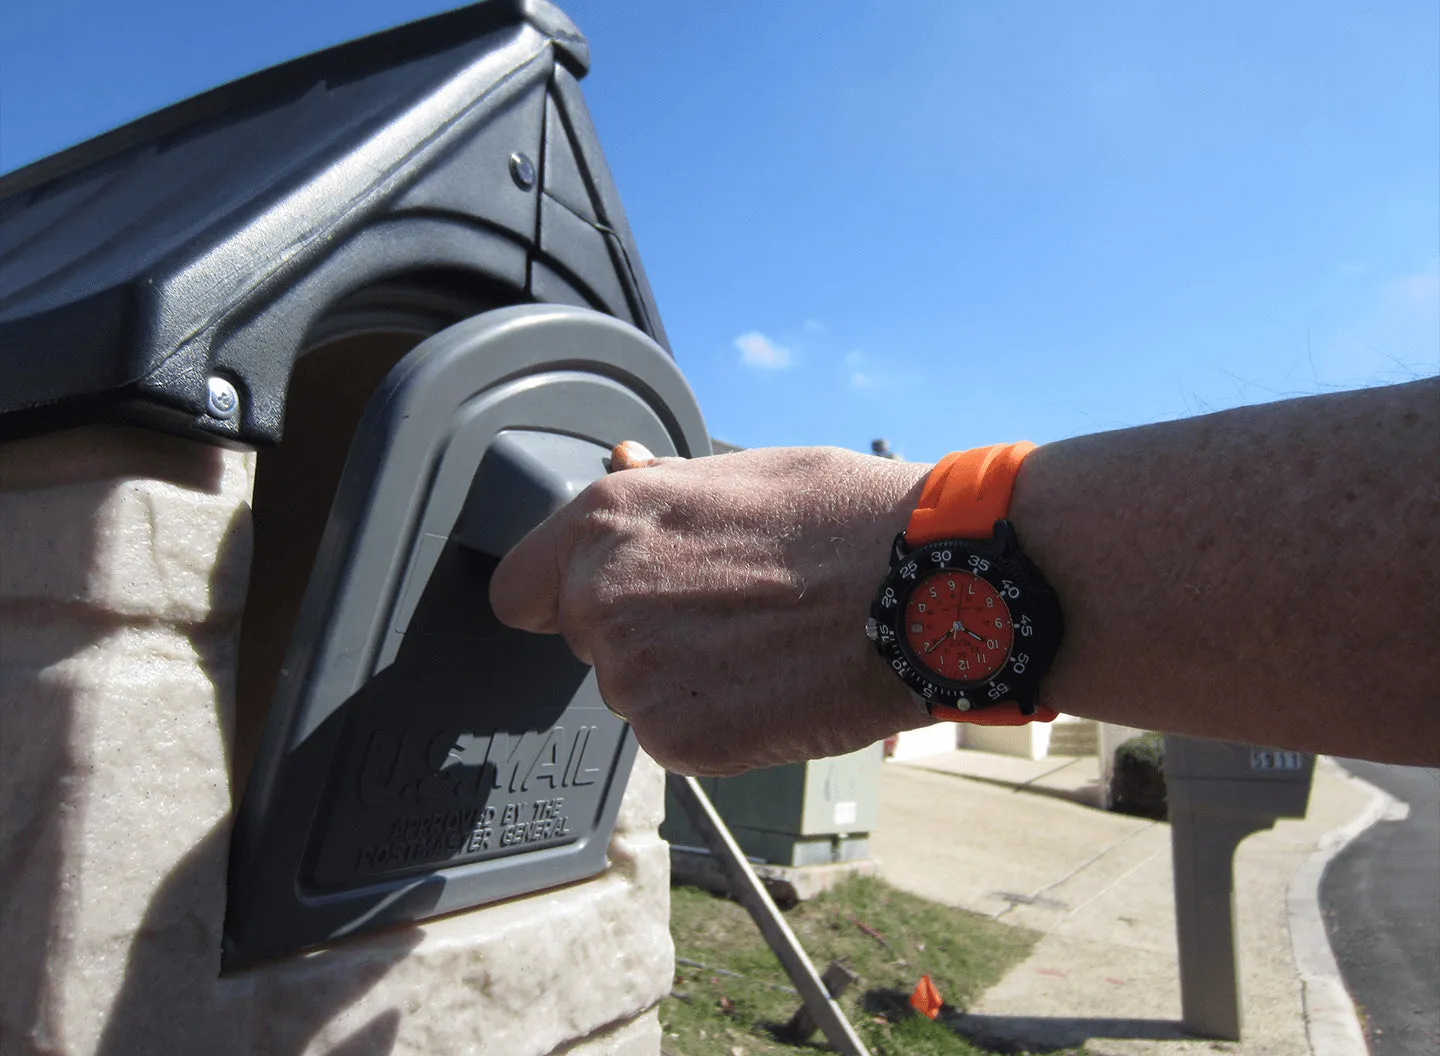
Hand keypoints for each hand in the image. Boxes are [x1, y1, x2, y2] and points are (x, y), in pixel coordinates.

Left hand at [488, 444, 934, 774]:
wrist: (927, 588)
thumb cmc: (846, 518)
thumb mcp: (743, 473)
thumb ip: (661, 489)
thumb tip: (619, 466)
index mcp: (605, 523)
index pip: (519, 590)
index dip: (559, 596)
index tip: (596, 602)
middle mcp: (601, 599)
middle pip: (588, 641)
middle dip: (639, 631)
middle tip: (726, 610)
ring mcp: (636, 676)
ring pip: (636, 691)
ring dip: (681, 679)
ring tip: (764, 643)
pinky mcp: (678, 740)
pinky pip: (677, 736)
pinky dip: (717, 723)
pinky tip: (774, 685)